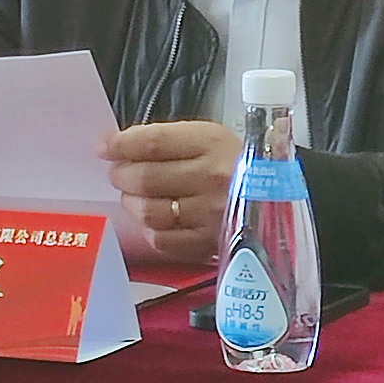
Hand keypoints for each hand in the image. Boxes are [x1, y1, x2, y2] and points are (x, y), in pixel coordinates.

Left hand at [98, 120, 240, 262]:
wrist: (280, 197)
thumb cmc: (241, 164)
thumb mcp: (213, 139)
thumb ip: (171, 142)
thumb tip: (124, 147)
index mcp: (212, 143)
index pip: (154, 142)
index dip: (121, 144)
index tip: (104, 146)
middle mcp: (211, 178)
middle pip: (146, 177)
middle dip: (122, 175)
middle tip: (118, 173)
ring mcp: (209, 214)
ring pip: (149, 211)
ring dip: (131, 203)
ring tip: (132, 195)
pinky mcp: (208, 243)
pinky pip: (162, 240)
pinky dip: (150, 228)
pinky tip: (154, 218)